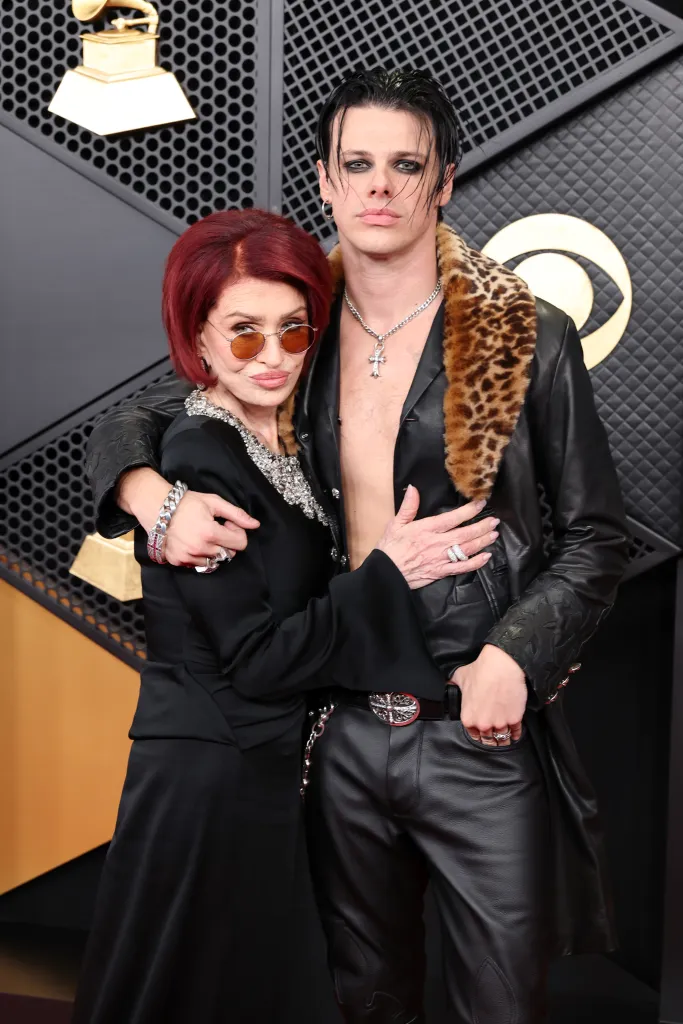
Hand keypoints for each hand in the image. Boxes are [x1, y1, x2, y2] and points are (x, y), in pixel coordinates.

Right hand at [164, 491, 258, 566]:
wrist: (157, 507)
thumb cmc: (186, 502)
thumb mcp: (214, 502)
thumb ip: (237, 514)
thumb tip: (255, 525)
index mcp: (211, 533)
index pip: (240, 544)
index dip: (236, 532)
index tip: (227, 524)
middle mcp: (200, 548)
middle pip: (228, 554)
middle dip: (226, 542)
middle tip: (214, 529)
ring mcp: (188, 557)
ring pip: (214, 561)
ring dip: (213, 550)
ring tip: (202, 535)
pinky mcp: (178, 561)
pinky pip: (198, 564)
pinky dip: (200, 556)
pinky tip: (192, 541)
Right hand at [376, 486, 498, 589]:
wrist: (386, 572)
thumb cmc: (390, 547)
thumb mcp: (395, 524)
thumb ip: (408, 506)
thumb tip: (414, 488)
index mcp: (427, 529)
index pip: (453, 518)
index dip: (469, 511)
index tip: (481, 504)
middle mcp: (437, 543)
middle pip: (465, 534)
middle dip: (482, 527)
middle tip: (495, 521)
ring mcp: (441, 558)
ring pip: (467, 549)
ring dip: (482, 541)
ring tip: (494, 534)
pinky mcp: (441, 572)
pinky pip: (462, 567)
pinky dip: (476, 563)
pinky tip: (486, 556)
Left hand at [450, 645, 526, 746]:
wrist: (501, 666)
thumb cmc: (481, 670)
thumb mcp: (461, 677)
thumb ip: (453, 684)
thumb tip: (448, 684)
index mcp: (468, 718)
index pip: (473, 735)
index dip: (478, 734)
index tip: (482, 734)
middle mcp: (483, 724)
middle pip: (488, 740)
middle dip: (491, 739)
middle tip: (494, 738)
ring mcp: (500, 723)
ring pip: (503, 739)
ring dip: (504, 739)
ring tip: (505, 738)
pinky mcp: (514, 719)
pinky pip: (516, 732)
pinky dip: (516, 734)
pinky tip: (515, 734)